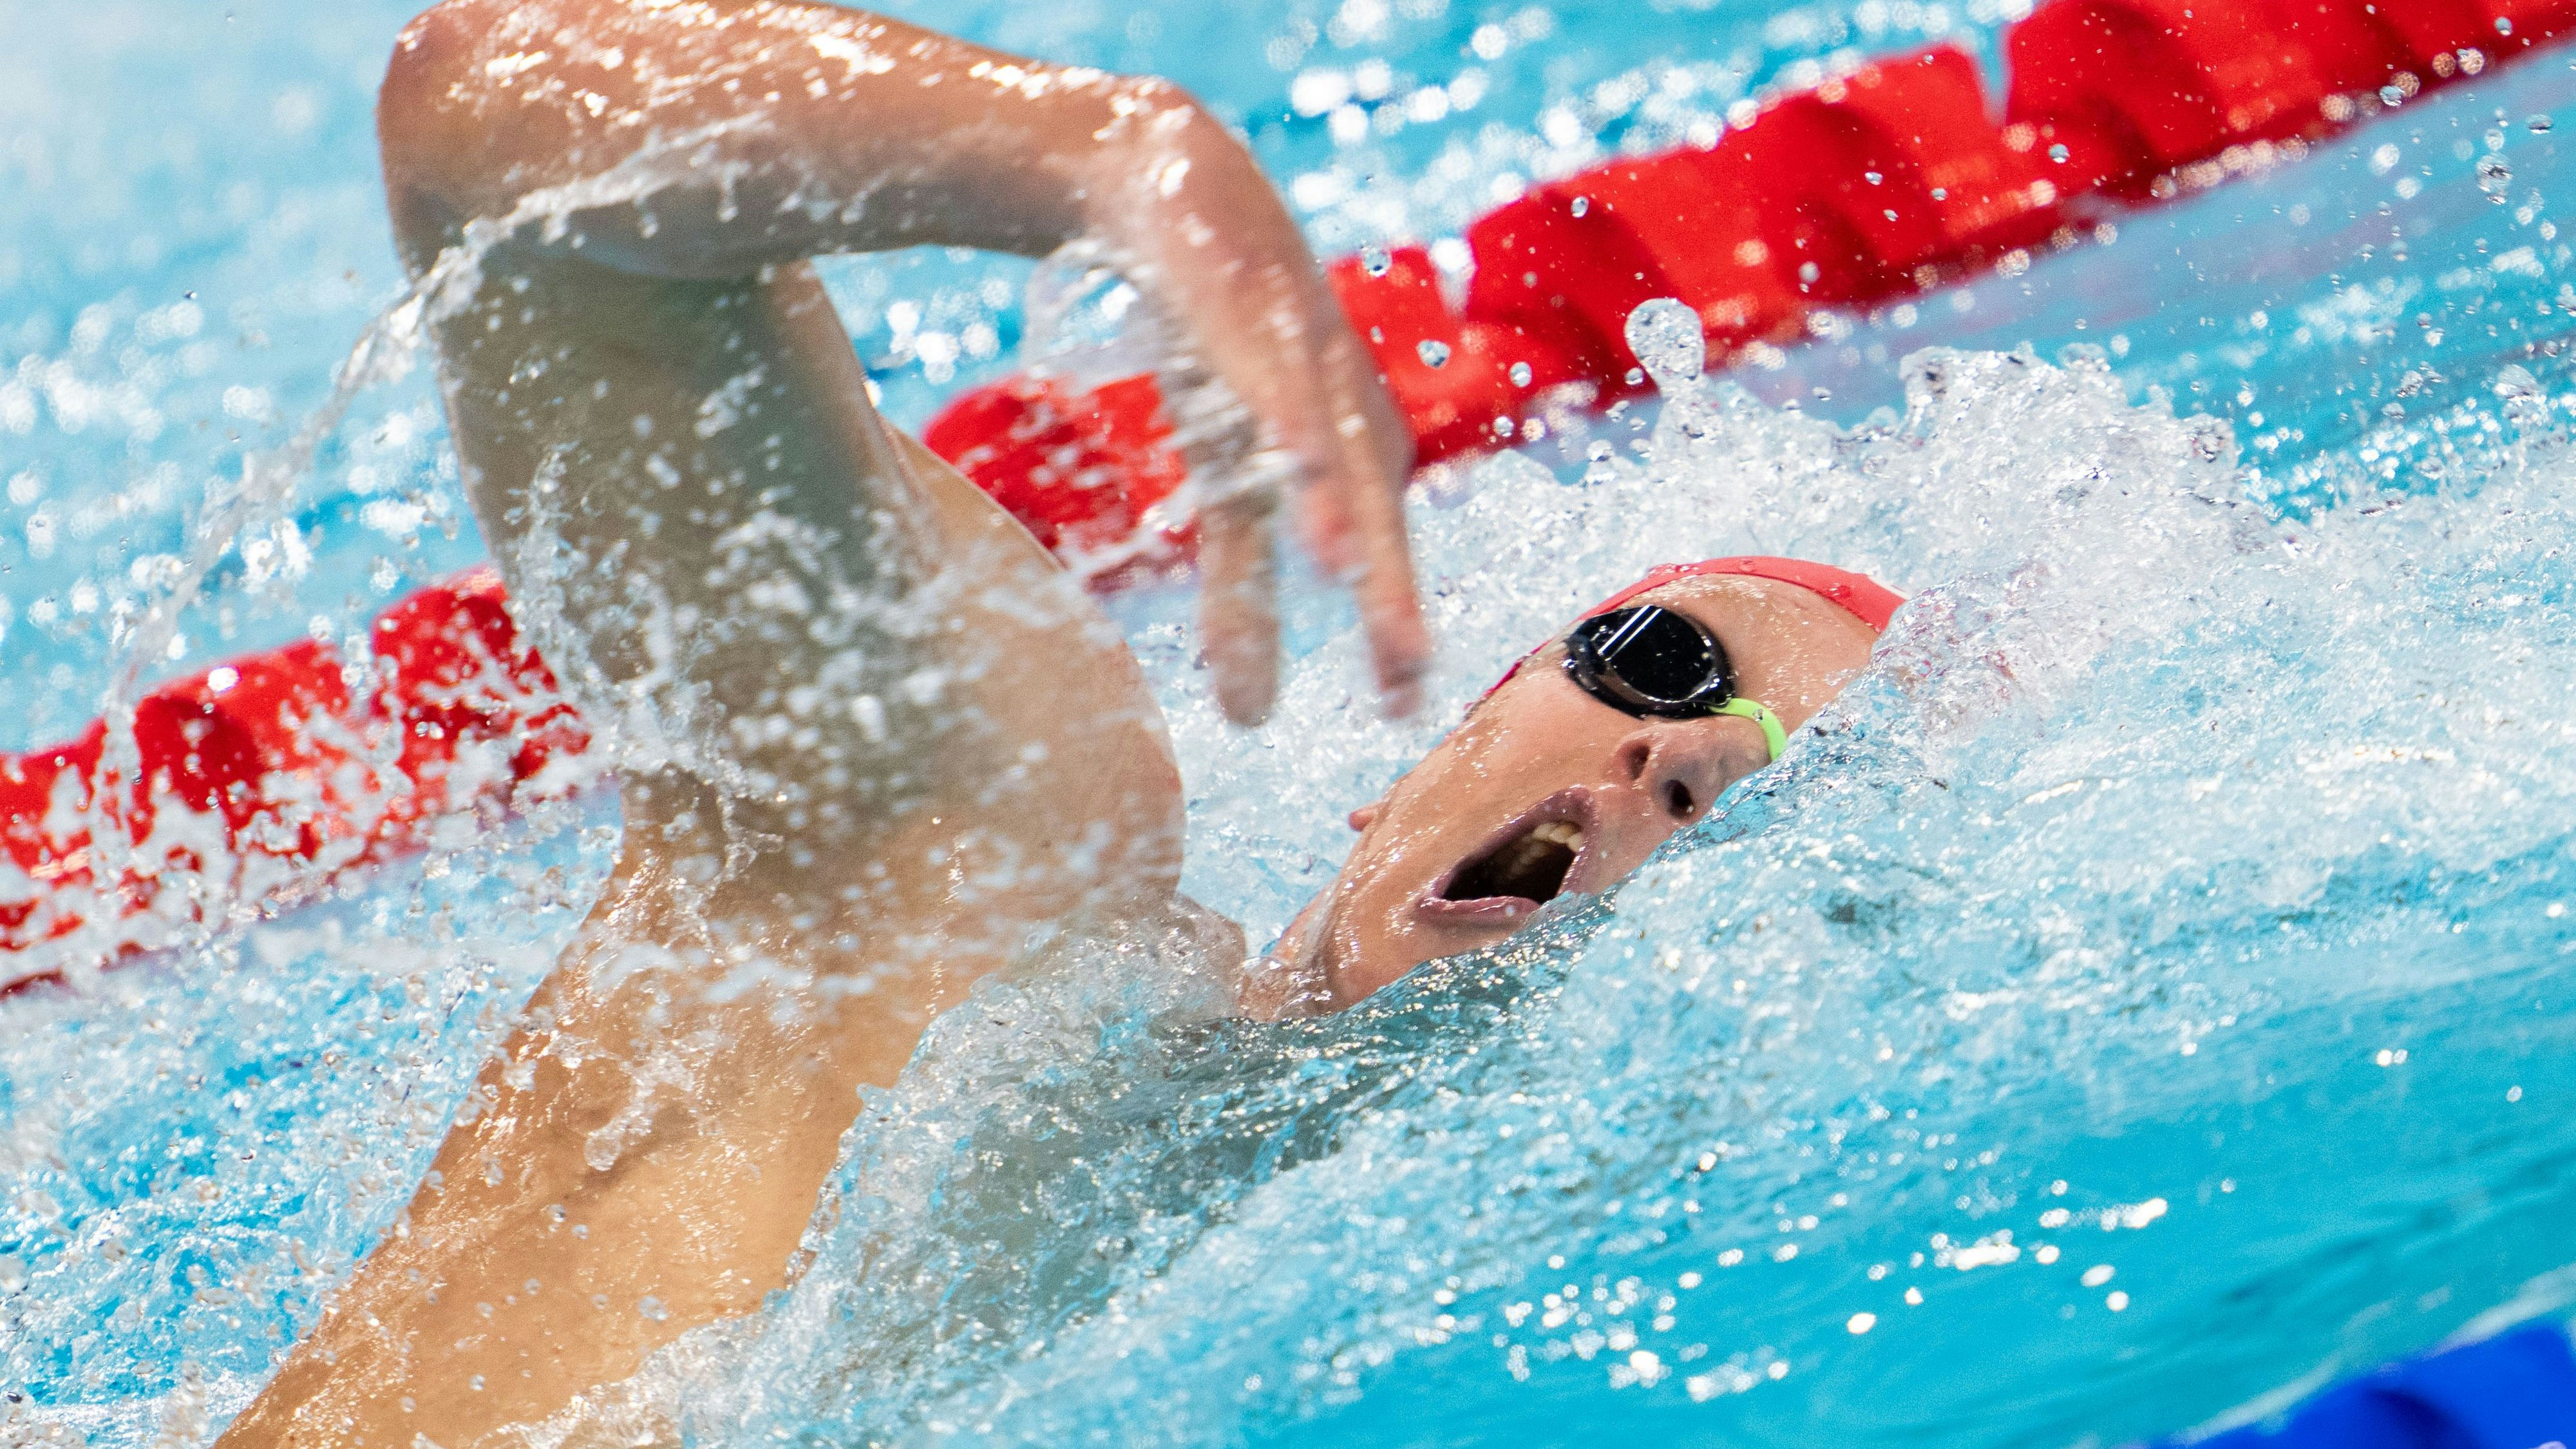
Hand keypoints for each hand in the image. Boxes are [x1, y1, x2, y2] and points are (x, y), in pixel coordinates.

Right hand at [1084, 97, 1430, 724]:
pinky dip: (1284, 412)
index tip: (1401, 715)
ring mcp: (1305, 356)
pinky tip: (1293, 454)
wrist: (1179, 194)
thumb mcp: (1228, 484)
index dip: (1394, 634)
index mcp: (1359, 457)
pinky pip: (1269, 367)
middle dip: (1391, 595)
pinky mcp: (1251, 307)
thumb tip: (1249, 720)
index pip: (1388, 563)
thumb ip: (1243, 598)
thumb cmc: (1223, 354)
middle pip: (1376, 515)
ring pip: (1330, 443)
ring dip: (1339, 507)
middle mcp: (1350, 409)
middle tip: (1404, 675)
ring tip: (1348, 577)